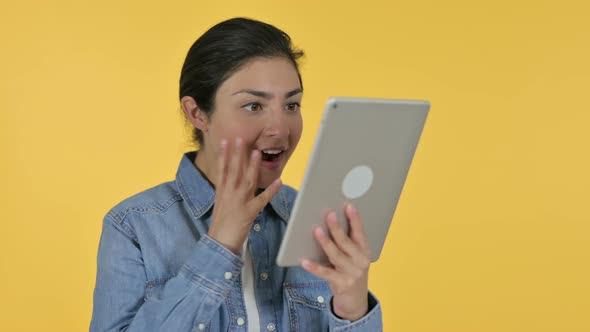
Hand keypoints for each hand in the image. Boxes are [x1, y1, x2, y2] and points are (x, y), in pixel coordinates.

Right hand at [208, 138, 281, 253]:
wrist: (219, 242)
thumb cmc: (220, 225)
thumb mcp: (220, 205)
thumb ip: (226, 192)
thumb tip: (229, 181)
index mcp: (221, 192)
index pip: (222, 170)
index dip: (224, 155)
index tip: (225, 141)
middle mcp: (229, 194)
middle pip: (234, 171)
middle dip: (237, 154)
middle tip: (240, 138)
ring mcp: (239, 202)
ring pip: (247, 181)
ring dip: (252, 166)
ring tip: (257, 152)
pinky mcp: (249, 212)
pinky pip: (262, 199)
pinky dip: (271, 191)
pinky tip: (279, 181)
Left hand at [301, 204, 370, 320]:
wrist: (356, 301)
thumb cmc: (351, 272)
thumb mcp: (354, 257)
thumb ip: (347, 242)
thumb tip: (331, 221)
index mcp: (365, 251)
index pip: (360, 232)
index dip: (355, 219)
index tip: (348, 206)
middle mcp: (360, 261)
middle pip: (346, 242)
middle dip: (337, 228)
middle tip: (329, 214)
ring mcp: (351, 273)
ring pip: (336, 255)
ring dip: (326, 242)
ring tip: (317, 230)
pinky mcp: (341, 284)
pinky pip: (325, 273)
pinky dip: (314, 267)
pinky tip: (304, 261)